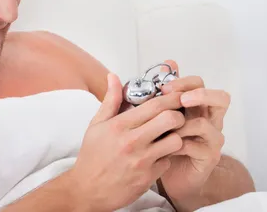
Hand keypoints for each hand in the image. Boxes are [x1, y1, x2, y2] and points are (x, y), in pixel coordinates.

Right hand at [70, 72, 184, 211]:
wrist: (87, 190)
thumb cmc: (92, 156)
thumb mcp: (96, 125)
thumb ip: (110, 100)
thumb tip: (113, 77)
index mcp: (119, 125)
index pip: (154, 105)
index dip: (171, 97)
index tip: (177, 94)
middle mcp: (132, 141)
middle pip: (171, 119)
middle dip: (178, 114)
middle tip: (175, 115)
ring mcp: (142, 160)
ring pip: (176, 141)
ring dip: (176, 136)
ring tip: (168, 135)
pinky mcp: (148, 177)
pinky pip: (169, 161)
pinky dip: (167, 156)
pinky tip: (159, 154)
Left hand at [158, 60, 229, 207]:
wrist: (171, 175)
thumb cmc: (165, 141)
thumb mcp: (159, 115)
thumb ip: (162, 92)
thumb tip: (167, 63)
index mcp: (197, 105)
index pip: (200, 83)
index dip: (185, 81)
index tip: (164, 86)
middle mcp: (210, 119)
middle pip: (220, 98)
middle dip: (200, 95)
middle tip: (181, 100)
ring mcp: (212, 138)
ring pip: (206, 124)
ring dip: (182, 125)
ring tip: (165, 130)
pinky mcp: (209, 157)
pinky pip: (196, 146)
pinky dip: (178, 144)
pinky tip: (165, 147)